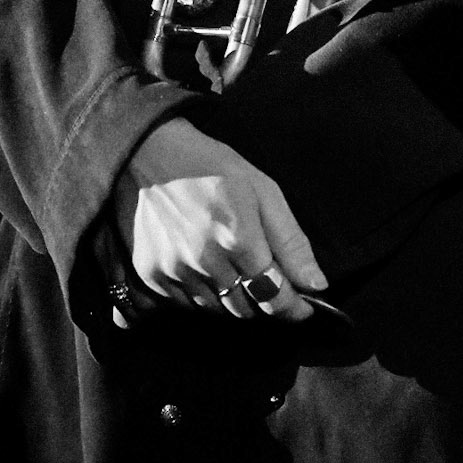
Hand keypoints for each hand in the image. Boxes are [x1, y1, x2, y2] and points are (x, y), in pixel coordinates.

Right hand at [111, 117, 326, 323]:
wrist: (146, 151)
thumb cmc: (210, 164)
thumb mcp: (262, 189)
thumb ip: (291, 241)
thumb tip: (316, 285)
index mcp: (238, 239)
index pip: (274, 298)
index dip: (293, 308)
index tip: (304, 307)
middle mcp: (205, 262)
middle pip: (246, 310)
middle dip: (263, 300)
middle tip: (266, 278)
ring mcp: (174, 271)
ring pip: (216, 310)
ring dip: (231, 298)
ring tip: (231, 265)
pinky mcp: (150, 275)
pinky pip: (185, 304)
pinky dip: (201, 293)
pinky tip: (202, 266)